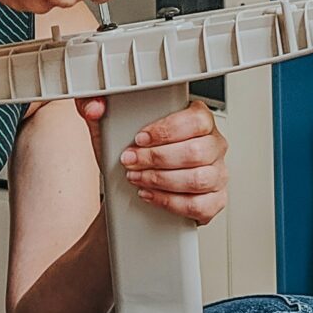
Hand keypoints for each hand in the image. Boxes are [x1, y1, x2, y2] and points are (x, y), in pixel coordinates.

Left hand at [83, 98, 226, 224]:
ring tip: (138, 178)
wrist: (131, 187)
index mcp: (199, 119)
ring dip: (161, 180)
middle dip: (156, 159)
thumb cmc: (132, 154)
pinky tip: (151, 195)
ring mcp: (217, 174)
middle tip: (132, 162)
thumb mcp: (110, 128)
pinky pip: (199, 205)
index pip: (196, 120)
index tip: (140, 139)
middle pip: (196, 151)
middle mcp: (213, 144)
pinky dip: (170, 202)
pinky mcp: (214, 200)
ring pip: (198, 179)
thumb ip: (96, 108)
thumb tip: (95, 107)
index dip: (167, 131)